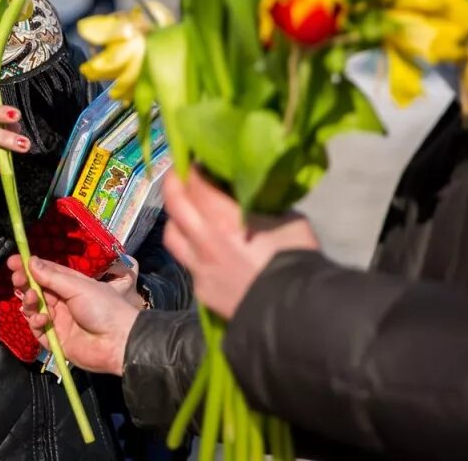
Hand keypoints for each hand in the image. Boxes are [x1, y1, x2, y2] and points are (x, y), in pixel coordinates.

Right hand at [7, 255, 139, 375]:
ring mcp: (58, 321)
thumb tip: (31, 260)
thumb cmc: (103, 308)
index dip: (29, 267)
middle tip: (17, 278)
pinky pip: (38, 330)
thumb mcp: (78, 286)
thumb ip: (52, 277)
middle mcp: (63, 301)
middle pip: (36, 290)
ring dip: (30, 302)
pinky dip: (36, 323)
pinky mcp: (55, 340)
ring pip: (34, 309)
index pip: (45, 273)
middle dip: (25, 283)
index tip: (13, 261)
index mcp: (71, 285)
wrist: (118, 342)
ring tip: (33, 299)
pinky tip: (44, 320)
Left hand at [163, 170, 319, 320]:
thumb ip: (261, 203)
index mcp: (222, 217)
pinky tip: (204, 249)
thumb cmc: (295, 258)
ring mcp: (198, 266)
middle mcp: (202, 239)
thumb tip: (251, 193)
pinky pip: (187, 262)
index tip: (197, 158)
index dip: (194, 166)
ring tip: (184, 211)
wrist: (295, 310)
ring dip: (175, 218)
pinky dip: (191, 249)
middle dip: (174, 182)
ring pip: (171, 234)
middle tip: (179, 173)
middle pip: (174, 202)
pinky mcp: (201, 289)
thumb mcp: (287, 218)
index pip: (196, 182)